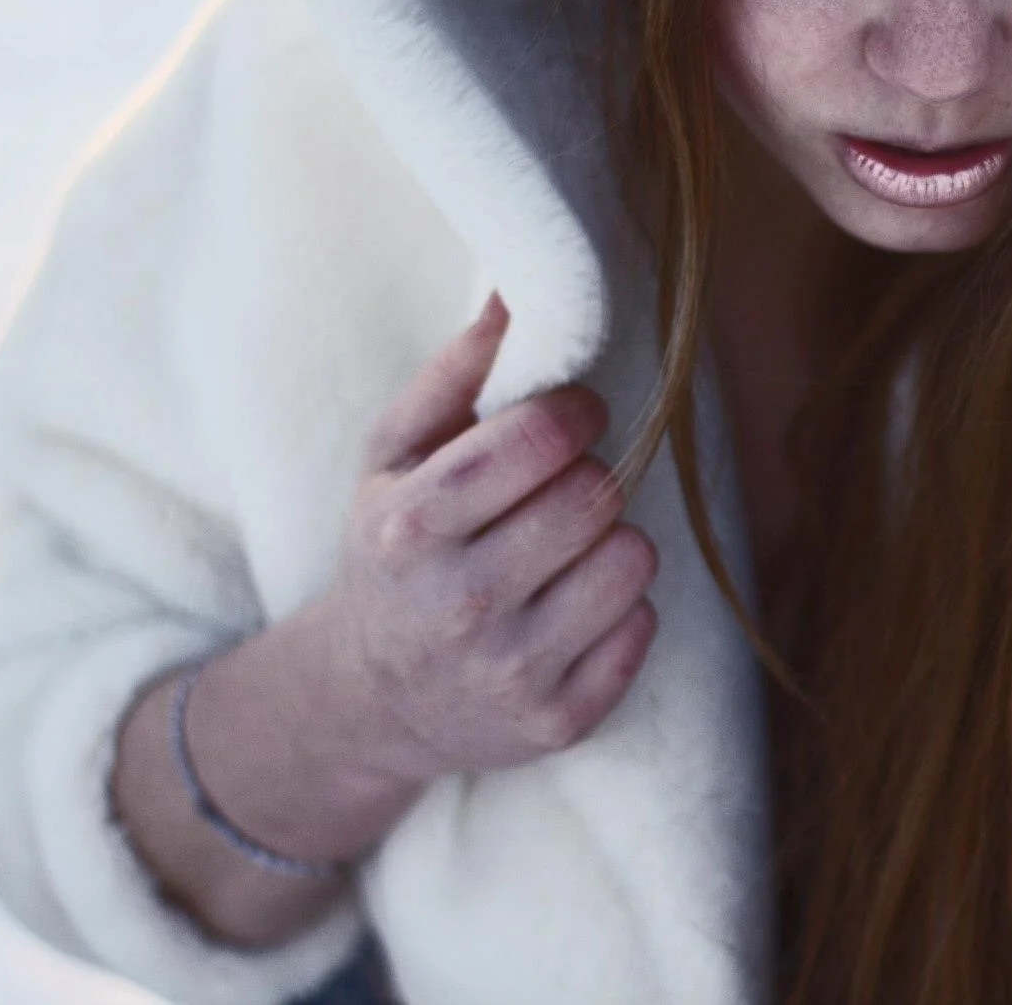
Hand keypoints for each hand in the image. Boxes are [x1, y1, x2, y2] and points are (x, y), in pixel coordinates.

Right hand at [311, 294, 659, 785]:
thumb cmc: (393, 554)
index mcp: (411, 528)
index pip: (538, 440)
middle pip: (593, 497)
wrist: (370, 699)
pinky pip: (641, 628)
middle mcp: (459, 606)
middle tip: (561, 486)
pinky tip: (571, 607)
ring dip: (611, 540)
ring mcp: (511, 672)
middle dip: (588, 477)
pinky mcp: (557, 721)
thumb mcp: (391, 459)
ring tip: (565, 549)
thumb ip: (454, 373)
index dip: (572, 413)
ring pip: (632, 559)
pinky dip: (619, 608)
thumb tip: (516, 290)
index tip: (570, 416)